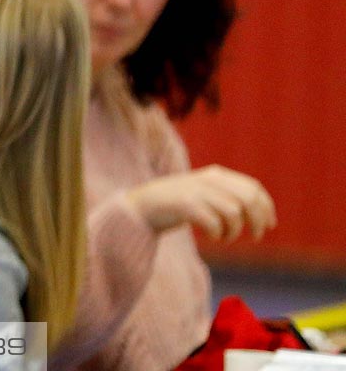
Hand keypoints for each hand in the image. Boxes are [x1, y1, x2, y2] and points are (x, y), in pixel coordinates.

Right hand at [125, 164, 276, 242]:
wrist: (143, 206)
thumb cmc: (179, 204)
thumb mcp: (206, 193)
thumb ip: (229, 194)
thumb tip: (263, 211)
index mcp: (216, 175)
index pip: (253, 188)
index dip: (267, 207)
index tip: (270, 225)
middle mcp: (209, 180)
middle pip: (249, 199)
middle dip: (257, 221)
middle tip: (255, 237)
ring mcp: (197, 191)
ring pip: (234, 213)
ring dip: (234, 232)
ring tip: (224, 237)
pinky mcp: (185, 205)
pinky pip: (214, 223)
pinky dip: (217, 234)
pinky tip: (211, 236)